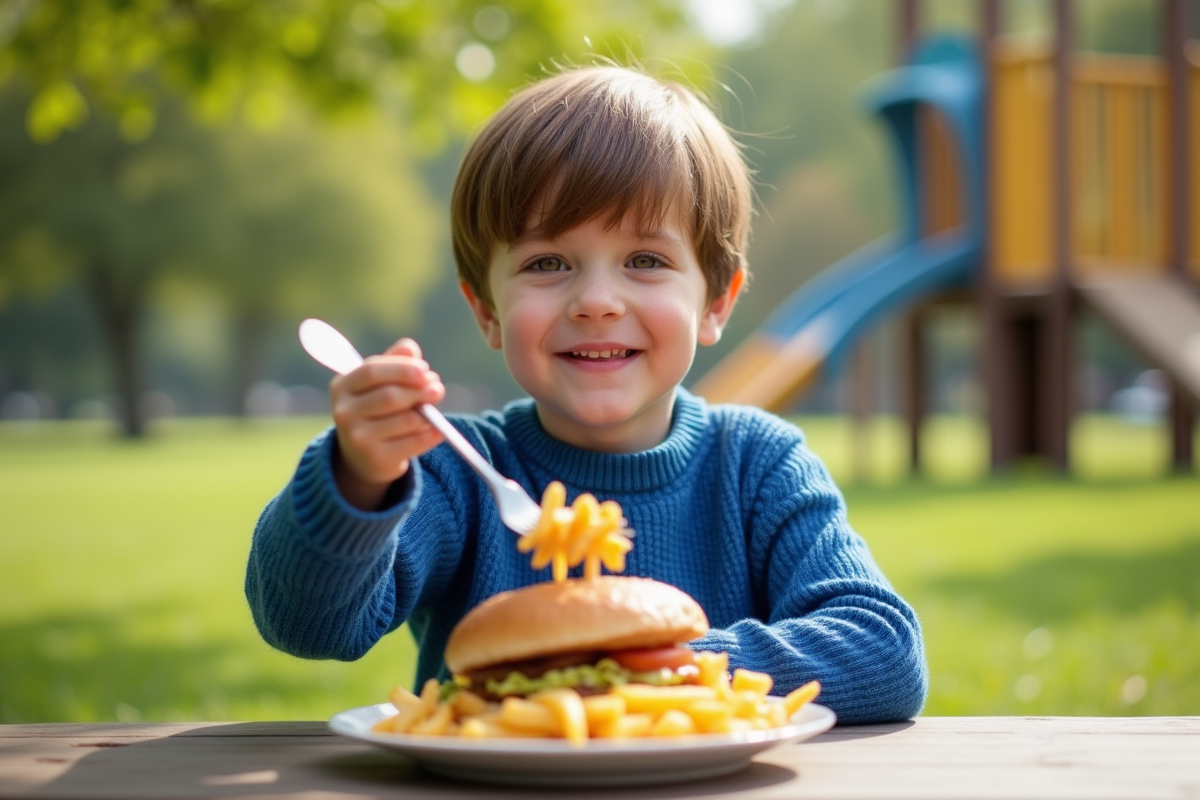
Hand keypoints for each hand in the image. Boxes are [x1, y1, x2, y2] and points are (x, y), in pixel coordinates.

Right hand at [330, 338, 445, 509]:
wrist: (363, 456)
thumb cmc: (375, 409)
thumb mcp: (378, 383)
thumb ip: (394, 361)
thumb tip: (410, 347)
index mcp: (342, 387)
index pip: (372, 371)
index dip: (402, 369)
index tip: (425, 370)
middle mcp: (344, 413)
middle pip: (390, 396)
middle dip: (419, 391)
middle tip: (437, 389)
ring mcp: (358, 438)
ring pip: (405, 420)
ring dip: (427, 414)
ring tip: (433, 410)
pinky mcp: (376, 459)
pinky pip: (413, 443)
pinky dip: (430, 435)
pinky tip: (438, 430)